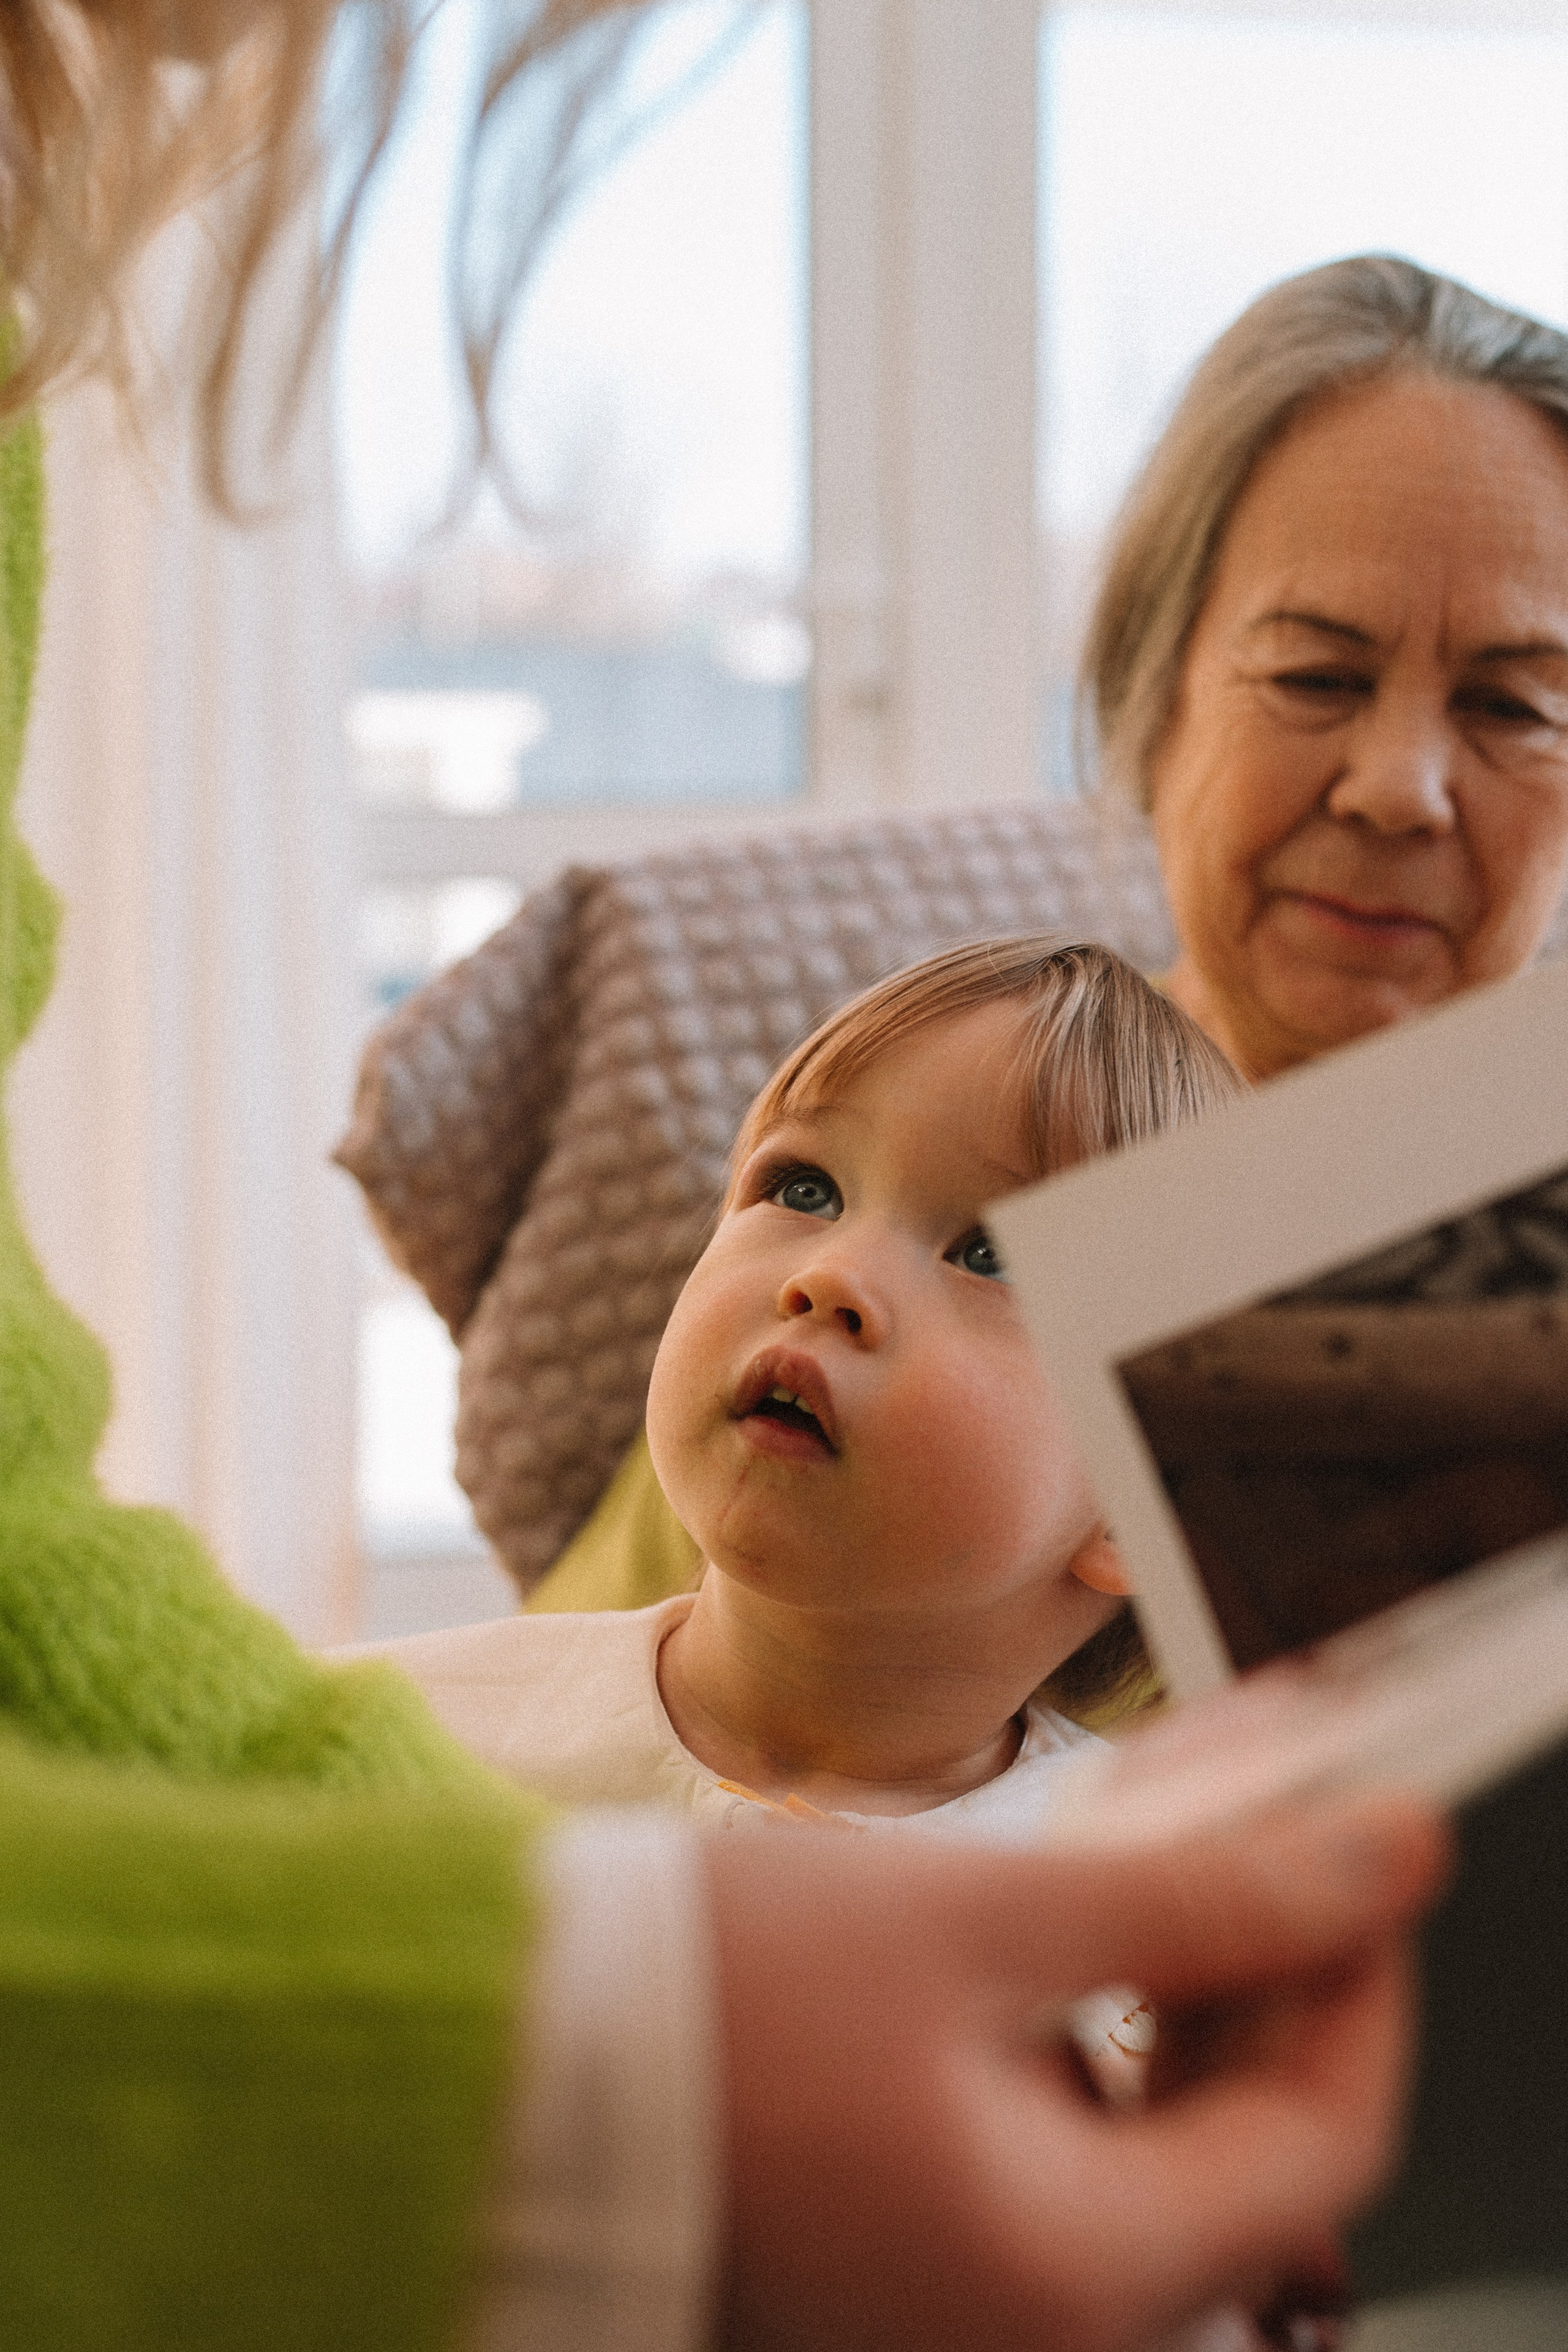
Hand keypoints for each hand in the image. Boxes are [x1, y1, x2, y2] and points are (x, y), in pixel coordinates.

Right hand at [704, 1795, 1446, 2351]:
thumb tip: (1384, 1852)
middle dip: (1271, 1973)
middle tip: (1256, 1823)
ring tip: (1155, 1858)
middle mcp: (1042, 2339)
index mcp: (1071, 2280)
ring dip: (1186, 1999)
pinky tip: (1066, 1948)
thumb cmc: (706, 2002)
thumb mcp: (978, 1921)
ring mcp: (977, 2317)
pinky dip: (1097, 2050)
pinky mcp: (923, 2275)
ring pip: (1162, 2154)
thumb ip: (1203, 1897)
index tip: (1363, 1847)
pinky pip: (1069, 2168)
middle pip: (1250, 2154)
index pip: (1328, 2136)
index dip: (1364, 1972)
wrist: (497, 2062)